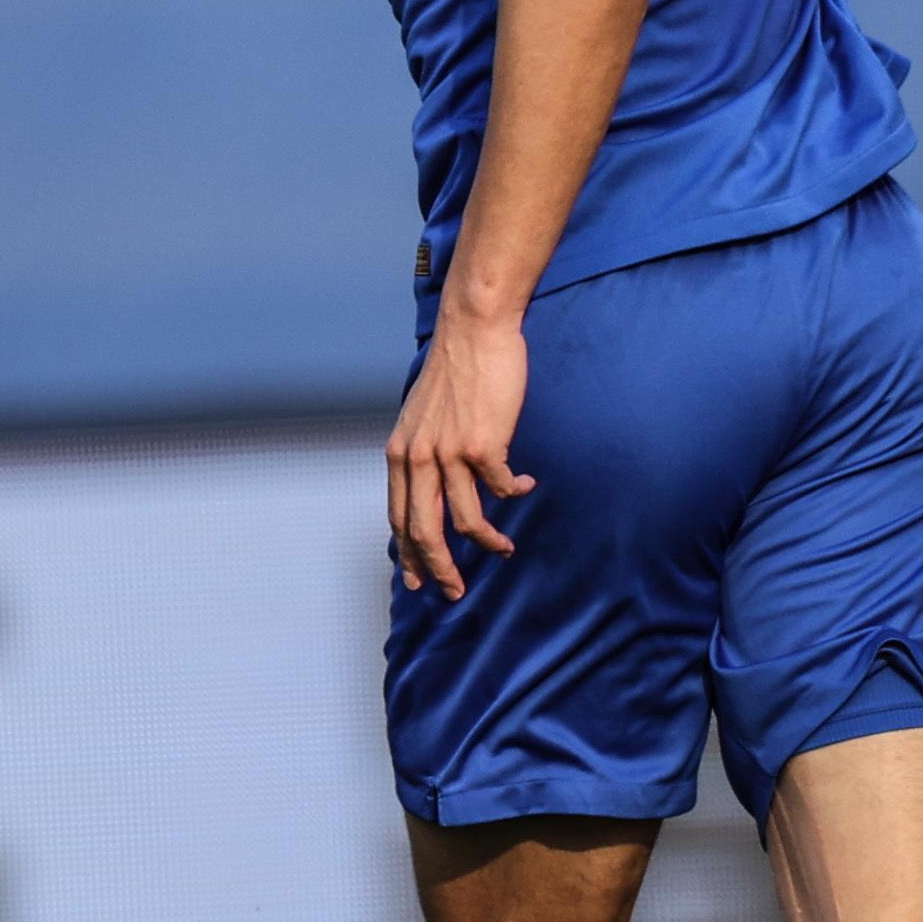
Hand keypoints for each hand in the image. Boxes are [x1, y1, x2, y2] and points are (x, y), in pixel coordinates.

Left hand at [388, 311, 535, 599]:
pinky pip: (501, 489)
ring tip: (505, 549)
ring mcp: (450, 453)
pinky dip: (514, 493)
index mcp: (400, 452)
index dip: (409, 554)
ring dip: (489, 541)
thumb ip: (421, 450)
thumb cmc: (453, 368)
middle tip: (456, 591)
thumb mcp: (420, 415)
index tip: (418, 581)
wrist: (473, 330)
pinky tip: (524, 485)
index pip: (399, 518)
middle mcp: (419, 457)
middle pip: (425, 531)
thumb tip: (430, 484)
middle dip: (441, 569)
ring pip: (467, 520)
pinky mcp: (483, 445)